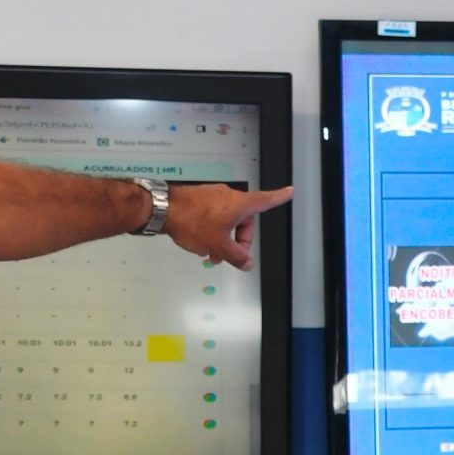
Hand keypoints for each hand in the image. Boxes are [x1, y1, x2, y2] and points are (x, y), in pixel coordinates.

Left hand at [165, 184, 293, 270]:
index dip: (280, 197)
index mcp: (239, 204)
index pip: (265, 200)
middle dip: (239, 239)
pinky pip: (214, 215)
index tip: (290, 191)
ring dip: (225, 237)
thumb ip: (236, 256)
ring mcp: (213, 196)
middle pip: (244, 219)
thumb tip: (247, 263)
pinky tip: (202, 242)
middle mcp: (228, 196)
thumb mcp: (218, 245)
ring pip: (228, 219)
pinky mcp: (200, 198)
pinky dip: (214, 229)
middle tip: (229, 256)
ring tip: (212, 253)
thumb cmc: (192, 222)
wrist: (163, 208)